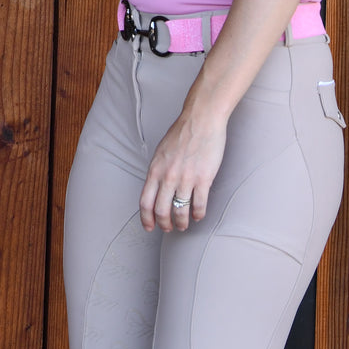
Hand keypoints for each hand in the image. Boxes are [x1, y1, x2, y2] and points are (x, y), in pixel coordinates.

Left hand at [138, 107, 226, 233]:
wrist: (201, 119)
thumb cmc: (182, 133)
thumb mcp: (161, 151)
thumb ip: (158, 170)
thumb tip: (156, 188)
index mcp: (155, 169)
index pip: (145, 202)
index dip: (146, 219)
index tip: (150, 227)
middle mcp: (168, 176)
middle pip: (161, 211)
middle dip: (164, 224)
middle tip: (169, 228)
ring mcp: (186, 178)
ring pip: (180, 211)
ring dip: (181, 223)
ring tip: (184, 225)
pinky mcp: (203, 179)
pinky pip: (199, 205)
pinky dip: (198, 214)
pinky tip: (199, 215)